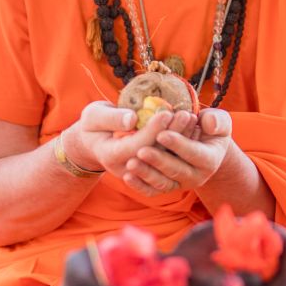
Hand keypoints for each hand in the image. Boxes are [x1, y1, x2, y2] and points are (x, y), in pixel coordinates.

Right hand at [63, 101, 181, 181]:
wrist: (93, 143)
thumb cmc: (92, 126)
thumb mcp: (94, 116)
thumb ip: (111, 118)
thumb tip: (132, 119)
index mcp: (110, 155)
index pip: (137, 145)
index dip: (153, 130)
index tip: (166, 113)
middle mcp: (126, 168)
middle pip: (154, 154)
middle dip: (172, 134)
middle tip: (186, 114)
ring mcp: (138, 172)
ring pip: (164, 159)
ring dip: (180, 141)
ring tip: (192, 119)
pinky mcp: (148, 171)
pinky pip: (167, 162)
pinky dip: (180, 147)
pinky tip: (191, 131)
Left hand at [122, 108, 233, 196]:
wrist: (202, 146)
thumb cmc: (209, 129)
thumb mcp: (218, 122)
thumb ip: (217, 121)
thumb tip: (209, 124)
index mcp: (210, 160)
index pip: (194, 153)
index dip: (178, 144)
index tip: (161, 134)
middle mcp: (196, 177)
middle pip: (176, 171)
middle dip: (159, 161)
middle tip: (141, 151)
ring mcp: (180, 184)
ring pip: (163, 183)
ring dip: (146, 174)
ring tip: (131, 164)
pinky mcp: (166, 188)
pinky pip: (152, 191)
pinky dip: (140, 186)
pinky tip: (128, 177)